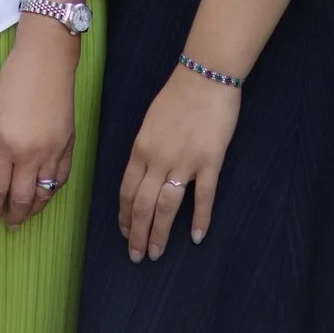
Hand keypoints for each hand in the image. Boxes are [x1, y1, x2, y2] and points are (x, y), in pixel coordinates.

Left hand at [0, 20, 79, 229]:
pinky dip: (52, 191)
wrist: (47, 62)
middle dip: (14, 216)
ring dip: (34, 209)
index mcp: (5, 144)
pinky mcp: (69, 146)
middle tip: (9, 226)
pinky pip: (61, 179)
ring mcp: (52, 151)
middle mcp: (30, 154)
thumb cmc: (13, 82)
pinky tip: (44, 194)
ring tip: (25, 216)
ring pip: (44, 193)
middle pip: (21, 198)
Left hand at [118, 64, 240, 260]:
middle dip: (137, 233)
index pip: (126, 191)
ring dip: (159, 233)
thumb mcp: (150, 122)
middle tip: (137, 255)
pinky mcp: (209, 162)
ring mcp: (184, 162)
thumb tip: (142, 175)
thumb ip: (146, 150)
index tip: (123, 233)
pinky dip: (200, 219)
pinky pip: (203, 197)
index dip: (124, 215)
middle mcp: (158, 159)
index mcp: (141, 149)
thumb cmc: (177, 96)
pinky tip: (195, 236)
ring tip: (156, 253)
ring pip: (166, 207)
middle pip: (142, 205)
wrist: (205, 77)